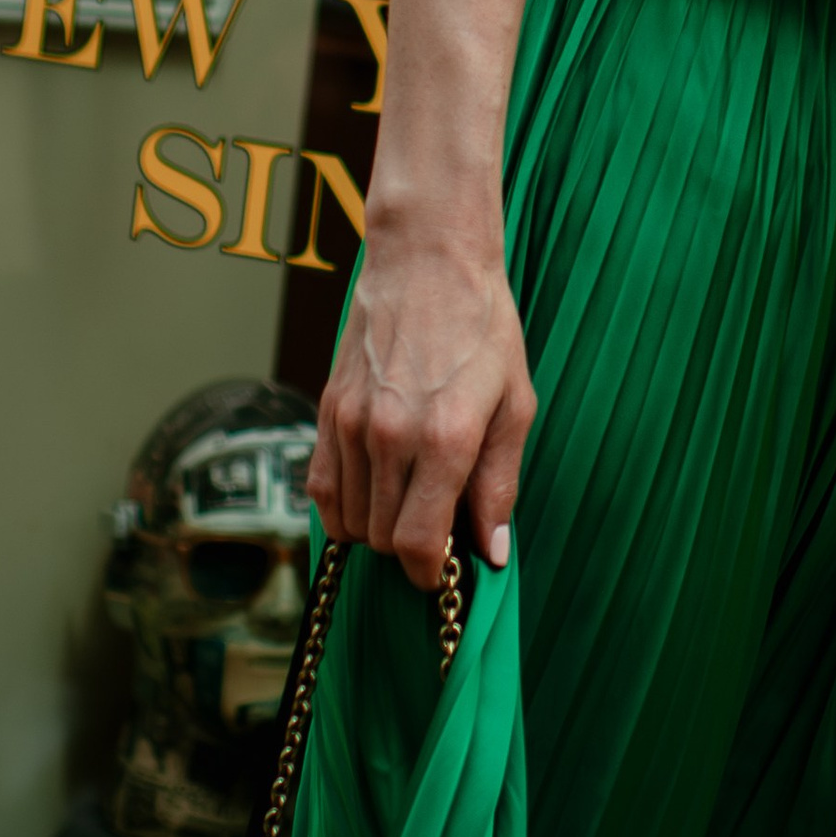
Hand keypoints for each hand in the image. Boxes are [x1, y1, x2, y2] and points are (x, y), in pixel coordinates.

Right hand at [309, 225, 534, 590]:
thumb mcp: (514, 404)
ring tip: (410, 503)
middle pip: (382, 540)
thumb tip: (490, 552)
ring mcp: (350, 424)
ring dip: (378, 529)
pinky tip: (373, 494)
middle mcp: (389, 436)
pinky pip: (321, 490)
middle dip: (410, 550)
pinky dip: (343, 509)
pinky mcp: (327, 411)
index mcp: (444, 438)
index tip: (445, 574)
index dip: (432, 575)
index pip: (418, 545)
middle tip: (437, 529)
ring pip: (349, 522)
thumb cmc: (482, 329)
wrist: (428, 261)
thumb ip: (499, 483)